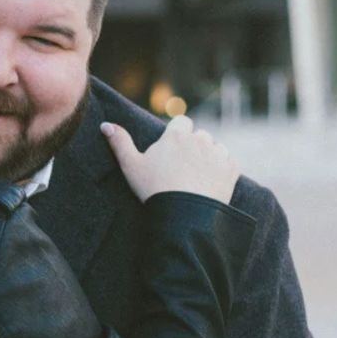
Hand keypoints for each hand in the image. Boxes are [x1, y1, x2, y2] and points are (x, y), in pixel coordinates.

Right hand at [102, 114, 239, 204]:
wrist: (183, 214)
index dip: (177, 134)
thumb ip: (119, 143)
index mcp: (176, 136)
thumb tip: (105, 125)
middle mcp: (199, 140)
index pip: (181, 122)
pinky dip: (221, 169)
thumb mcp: (131, 167)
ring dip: (208, 156)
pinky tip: (210, 182)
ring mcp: (217, 154)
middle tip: (181, 167)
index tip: (171, 149)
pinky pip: (229, 162)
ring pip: (215, 147)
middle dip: (193, 146)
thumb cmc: (154, 189)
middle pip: (198, 135)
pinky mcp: (231, 170)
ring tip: (196, 176)